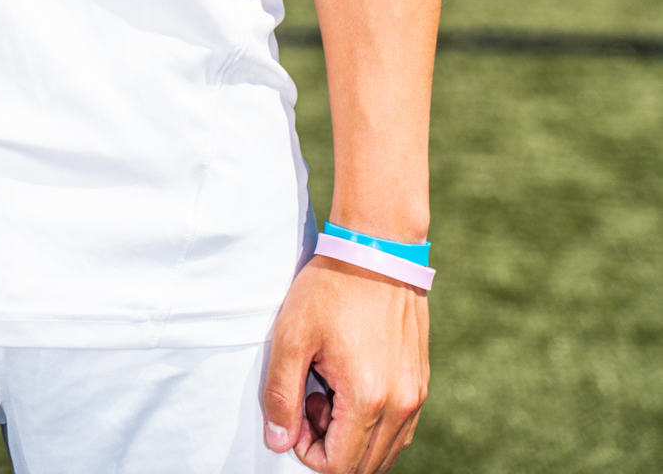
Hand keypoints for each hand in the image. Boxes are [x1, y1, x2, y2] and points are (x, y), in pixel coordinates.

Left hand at [263, 257, 428, 471]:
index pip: (338, 467)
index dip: (308, 451)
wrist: (378, 248)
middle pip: (363, 466)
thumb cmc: (331, 287)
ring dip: (352, 436)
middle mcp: (401, 406)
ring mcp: (416, 395)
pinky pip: (399, 428)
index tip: (297, 410)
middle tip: (312, 396)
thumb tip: (279, 443)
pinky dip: (374, 424)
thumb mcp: (291, 336)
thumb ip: (281, 395)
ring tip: (331, 387)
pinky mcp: (421, 382)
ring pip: (384, 451)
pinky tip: (352, 382)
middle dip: (330, 445)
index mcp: (367, 400)